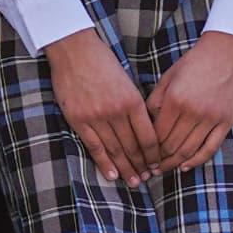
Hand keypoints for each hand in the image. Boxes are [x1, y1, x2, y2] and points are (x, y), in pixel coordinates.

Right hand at [47, 31, 160, 183]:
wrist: (74, 50)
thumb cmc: (103, 63)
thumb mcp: (127, 81)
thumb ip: (135, 105)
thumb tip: (145, 130)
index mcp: (133, 100)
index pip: (148, 136)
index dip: (154, 154)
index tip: (157, 164)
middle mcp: (117, 111)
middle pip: (133, 146)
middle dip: (141, 165)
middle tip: (147, 179)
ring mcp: (97, 117)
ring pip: (115, 150)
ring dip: (126, 168)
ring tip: (134, 182)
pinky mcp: (79, 120)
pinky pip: (94, 146)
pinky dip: (104, 163)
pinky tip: (112, 175)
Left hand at [145, 30, 232, 171]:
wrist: (226, 52)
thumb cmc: (194, 63)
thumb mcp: (168, 77)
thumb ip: (154, 101)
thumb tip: (145, 125)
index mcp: (175, 100)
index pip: (156, 134)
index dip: (147, 149)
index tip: (140, 156)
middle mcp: (192, 112)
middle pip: (171, 146)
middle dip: (158, 160)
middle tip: (149, 167)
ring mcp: (211, 119)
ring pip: (188, 151)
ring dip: (174, 163)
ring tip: (164, 169)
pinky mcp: (226, 122)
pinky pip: (210, 148)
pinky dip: (197, 161)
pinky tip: (186, 167)